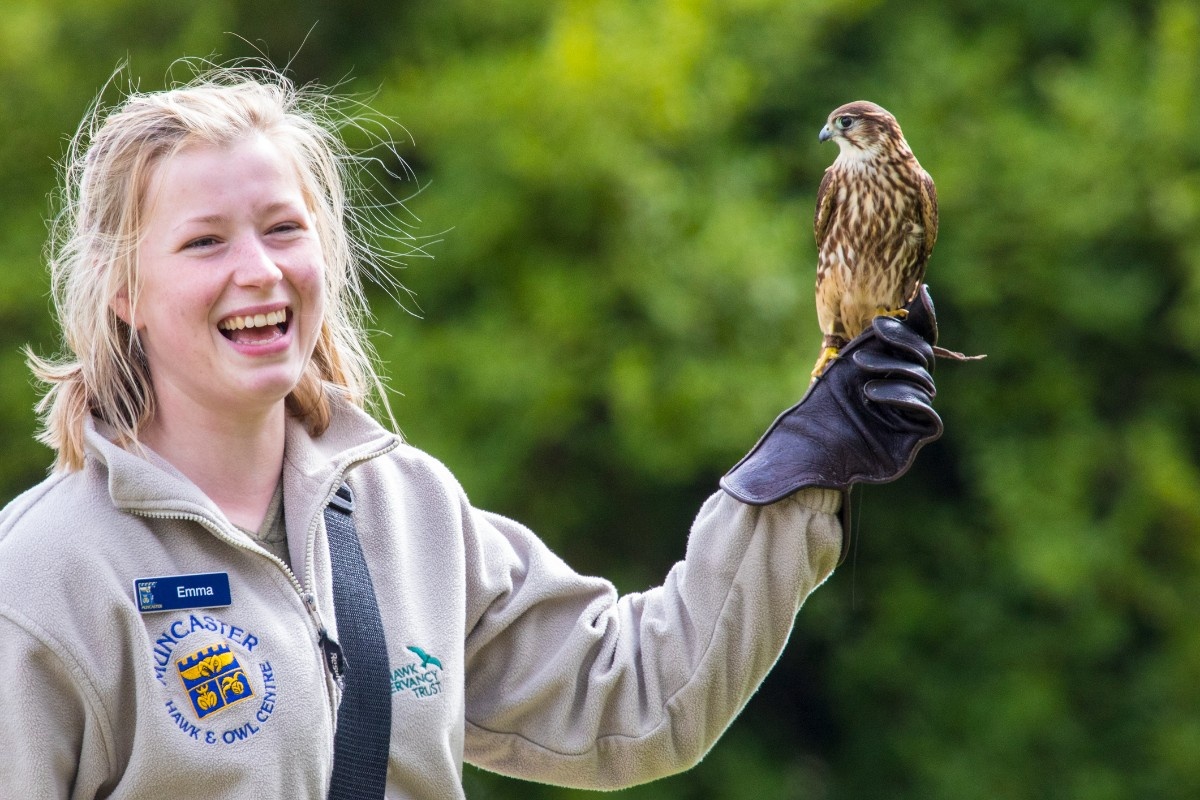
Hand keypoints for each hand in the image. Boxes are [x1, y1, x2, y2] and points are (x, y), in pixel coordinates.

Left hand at [720, 285, 942, 506]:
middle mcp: (901, 393)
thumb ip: (876, 337)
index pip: (919, 340)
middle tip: (870, 339)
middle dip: (901, 344)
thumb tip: (916, 292)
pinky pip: (926, 414)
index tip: (919, 293)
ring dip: (895, 370)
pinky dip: (903, 398)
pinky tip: (871, 395)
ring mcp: (908, 419)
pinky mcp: (910, 441)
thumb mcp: (843, 367)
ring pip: (923, 383)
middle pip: (923, 359)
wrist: (799, 458)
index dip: (923, 319)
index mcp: (887, 372)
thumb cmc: (814, 414)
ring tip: (860, 375)